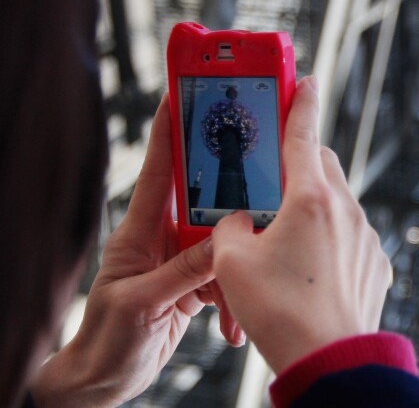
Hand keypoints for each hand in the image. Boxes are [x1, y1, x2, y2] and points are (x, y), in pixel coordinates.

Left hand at [31, 95, 243, 407]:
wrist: (105, 379)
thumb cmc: (108, 339)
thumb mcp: (142, 303)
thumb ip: (183, 272)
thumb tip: (224, 243)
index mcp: (139, 232)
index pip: (158, 170)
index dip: (169, 130)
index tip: (184, 93)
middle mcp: (162, 238)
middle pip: (204, 199)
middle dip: (232, 190)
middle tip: (259, 173)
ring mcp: (179, 259)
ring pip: (223, 241)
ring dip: (237, 266)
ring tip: (241, 293)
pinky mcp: (193, 282)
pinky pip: (225, 275)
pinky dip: (234, 296)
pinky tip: (233, 323)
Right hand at [212, 76, 392, 372]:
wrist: (328, 359)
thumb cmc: (280, 312)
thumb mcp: (232, 263)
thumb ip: (230, 227)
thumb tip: (239, 222)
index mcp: (310, 198)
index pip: (304, 133)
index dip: (301, 102)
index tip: (306, 79)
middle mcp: (346, 209)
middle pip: (323, 165)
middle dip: (301, 162)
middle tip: (275, 176)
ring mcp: (365, 236)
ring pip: (338, 201)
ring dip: (314, 206)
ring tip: (285, 239)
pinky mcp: (376, 262)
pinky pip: (351, 235)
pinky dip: (331, 239)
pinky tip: (310, 268)